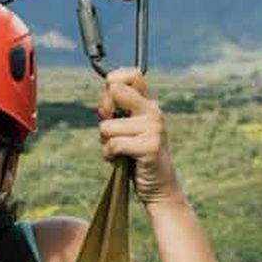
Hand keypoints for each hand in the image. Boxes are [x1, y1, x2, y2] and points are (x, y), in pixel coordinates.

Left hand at [97, 68, 183, 205]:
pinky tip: (121, 160)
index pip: (132, 74)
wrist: (159, 187)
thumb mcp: (123, 131)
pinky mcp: (151, 146)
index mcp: (148, 104)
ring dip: (106, 142)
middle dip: (104, 112)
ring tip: (121, 152)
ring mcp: (154, 128)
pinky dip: (110, 155)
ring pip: (107, 126)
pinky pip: (114, 144)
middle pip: (116, 90)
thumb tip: (102, 107)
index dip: (112, 86)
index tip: (110, 106)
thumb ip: (113, 115)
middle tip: (112, 130)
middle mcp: (153, 111)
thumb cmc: (136, 158)